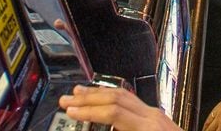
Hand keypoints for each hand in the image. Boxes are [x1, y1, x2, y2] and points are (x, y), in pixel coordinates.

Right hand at [59, 85, 179, 130]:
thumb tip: (99, 125)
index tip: (70, 111)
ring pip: (123, 95)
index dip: (89, 111)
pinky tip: (100, 98)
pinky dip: (111, 97)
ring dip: (98, 93)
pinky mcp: (154, 115)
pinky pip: (130, 100)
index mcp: (148, 128)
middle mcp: (152, 115)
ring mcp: (154, 113)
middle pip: (116, 98)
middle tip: (66, 99)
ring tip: (78, 93)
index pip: (114, 112)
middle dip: (88, 98)